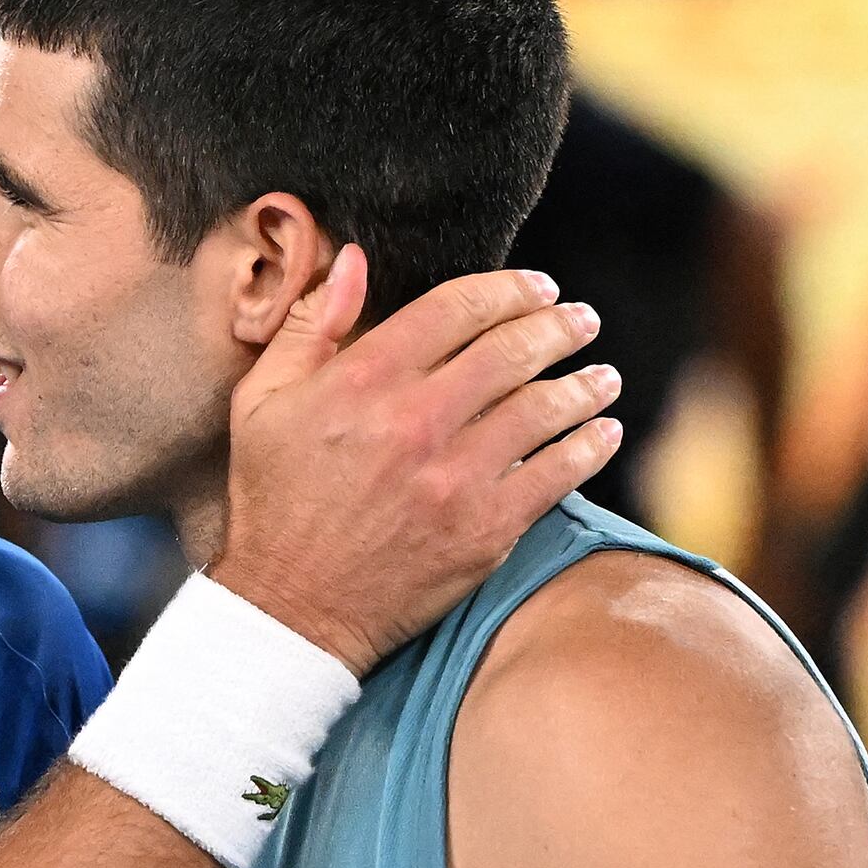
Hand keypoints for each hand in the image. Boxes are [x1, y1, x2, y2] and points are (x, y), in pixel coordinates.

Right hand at [212, 251, 624, 675]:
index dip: (509, 289)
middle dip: (559, 326)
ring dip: (585, 384)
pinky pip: (556, 474)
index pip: (457, 308)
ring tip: (604, 376)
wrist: (292, 608)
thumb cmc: (274, 501)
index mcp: (363, 381)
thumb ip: (311, 326)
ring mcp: (455, 477)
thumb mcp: (263, 402)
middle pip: (512, 350)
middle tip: (581, 320)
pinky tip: (605, 432)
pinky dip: (589, 447)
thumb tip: (353, 258)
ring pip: (544, 408)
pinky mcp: (485, 529)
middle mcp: (415, 421)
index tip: (538, 287)